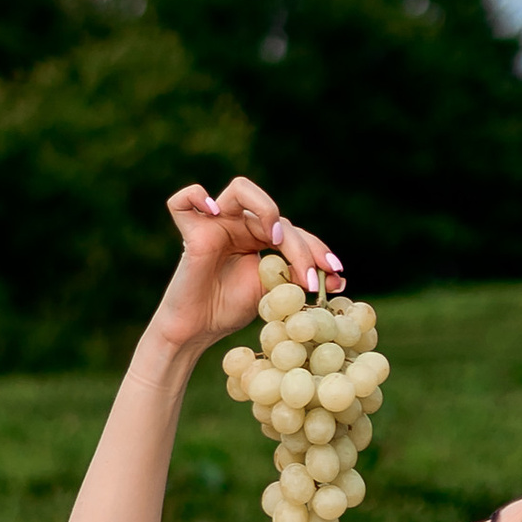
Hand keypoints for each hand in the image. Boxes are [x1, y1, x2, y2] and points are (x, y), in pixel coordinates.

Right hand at [151, 174, 345, 352]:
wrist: (197, 331)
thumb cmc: (228, 311)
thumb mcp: (271, 294)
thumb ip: (294, 277)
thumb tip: (336, 277)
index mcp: (257, 236)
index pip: (293, 230)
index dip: (316, 248)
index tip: (336, 273)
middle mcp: (237, 224)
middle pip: (276, 215)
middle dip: (300, 245)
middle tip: (308, 278)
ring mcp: (214, 224)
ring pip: (240, 189)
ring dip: (265, 208)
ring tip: (276, 238)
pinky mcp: (191, 232)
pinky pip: (184, 200)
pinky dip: (197, 197)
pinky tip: (216, 215)